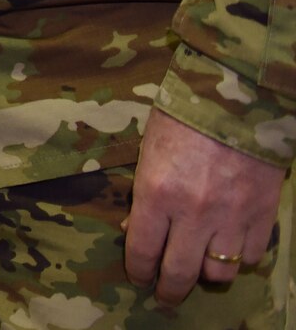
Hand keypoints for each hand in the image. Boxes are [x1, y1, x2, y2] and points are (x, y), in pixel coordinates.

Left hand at [124, 109, 283, 306]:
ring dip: (208, 273)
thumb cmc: (181, 119)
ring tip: (200, 267)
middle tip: (166, 296)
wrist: (235, 99)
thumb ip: (143, 193)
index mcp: (156, 192)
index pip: (142, 250)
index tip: (139, 278)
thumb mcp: (148, 152)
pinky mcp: (261, 215)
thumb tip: (134, 228)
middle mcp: (192, 212)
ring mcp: (230, 217)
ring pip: (220, 271)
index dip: (138, 271)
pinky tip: (230, 245)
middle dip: (169, 290)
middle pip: (180, 272)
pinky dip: (240, 256)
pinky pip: (251, 255)